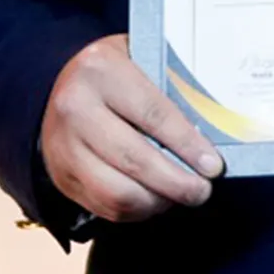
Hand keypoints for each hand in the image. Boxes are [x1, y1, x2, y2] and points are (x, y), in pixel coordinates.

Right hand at [40, 34, 223, 222]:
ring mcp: (63, 145)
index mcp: (100, 70)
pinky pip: (106, 207)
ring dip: (157, 202)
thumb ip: (171, 90)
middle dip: (177, 183)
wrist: (64, 86)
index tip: (212, 165)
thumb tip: (212, 133)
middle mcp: (75, 107)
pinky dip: (137, 211)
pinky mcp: (61, 175)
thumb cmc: (115, 75)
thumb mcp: (140, 62)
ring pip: (118, 192)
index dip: (187, 145)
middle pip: (135, 159)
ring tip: (178, 195)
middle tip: (201, 190)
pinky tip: (154, 198)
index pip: (153, 114)